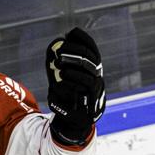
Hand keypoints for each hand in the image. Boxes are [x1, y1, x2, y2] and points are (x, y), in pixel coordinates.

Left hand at [45, 27, 105, 144]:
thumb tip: (58, 41)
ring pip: (89, 76)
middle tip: (59, 52)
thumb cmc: (67, 95)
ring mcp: (94, 95)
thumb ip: (61, 61)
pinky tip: (58, 81)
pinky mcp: (86, 108)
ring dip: (73, 69)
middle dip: (75, 53)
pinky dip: (69, 84)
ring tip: (59, 67)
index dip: (84, 40)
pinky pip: (82, 92)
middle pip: (91, 62)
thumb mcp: (62, 76)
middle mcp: (97, 81)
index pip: (93, 51)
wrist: (71, 122)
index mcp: (92, 71)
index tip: (71, 32)